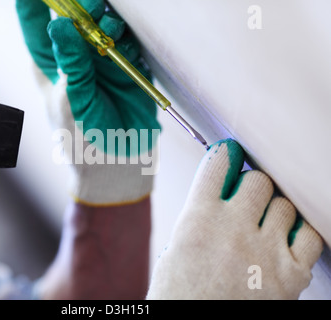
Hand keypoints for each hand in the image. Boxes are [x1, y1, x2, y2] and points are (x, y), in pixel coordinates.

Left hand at [16, 0, 160, 205]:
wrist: (118, 163)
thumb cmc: (82, 139)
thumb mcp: (71, 101)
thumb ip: (70, 63)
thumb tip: (59, 25)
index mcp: (48, 62)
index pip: (35, 21)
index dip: (37, 2)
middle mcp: (74, 56)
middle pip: (74, 15)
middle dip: (81, 6)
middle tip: (90, 7)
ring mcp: (102, 60)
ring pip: (104, 24)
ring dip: (108, 22)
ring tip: (111, 32)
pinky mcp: (127, 66)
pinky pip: (129, 42)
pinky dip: (129, 42)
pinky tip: (127, 53)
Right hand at [147, 139, 322, 298]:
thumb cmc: (181, 292)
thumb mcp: (177, 245)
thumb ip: (201, 211)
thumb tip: (223, 186)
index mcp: (198, 220)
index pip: (219, 164)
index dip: (226, 156)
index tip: (230, 155)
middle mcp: (233, 230)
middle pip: (259, 180)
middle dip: (252, 187)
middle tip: (247, 201)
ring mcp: (265, 253)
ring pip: (285, 205)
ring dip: (274, 212)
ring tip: (263, 229)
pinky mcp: (289, 276)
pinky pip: (309, 235)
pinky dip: (298, 235)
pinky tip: (283, 243)